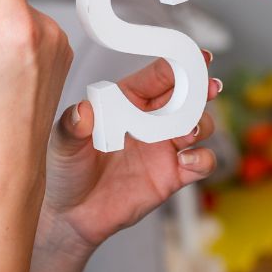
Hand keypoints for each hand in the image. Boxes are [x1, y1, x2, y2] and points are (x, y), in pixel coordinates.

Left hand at [40, 53, 220, 253]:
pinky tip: (187, 161)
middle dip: (201, 88)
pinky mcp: (172, 175)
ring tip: (190, 130)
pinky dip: (202, 159)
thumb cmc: (66, 170)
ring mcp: (164, 147)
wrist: (72, 215)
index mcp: (127, 100)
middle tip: (208, 87)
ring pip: (199, 125)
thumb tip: (81, 111)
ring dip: (202, 123)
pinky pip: (200, 163)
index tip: (196, 56)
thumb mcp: (63, 144)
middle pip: (186, 96)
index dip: (179, 63)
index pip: (158, 75)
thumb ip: (72, 126)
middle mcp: (150, 120)